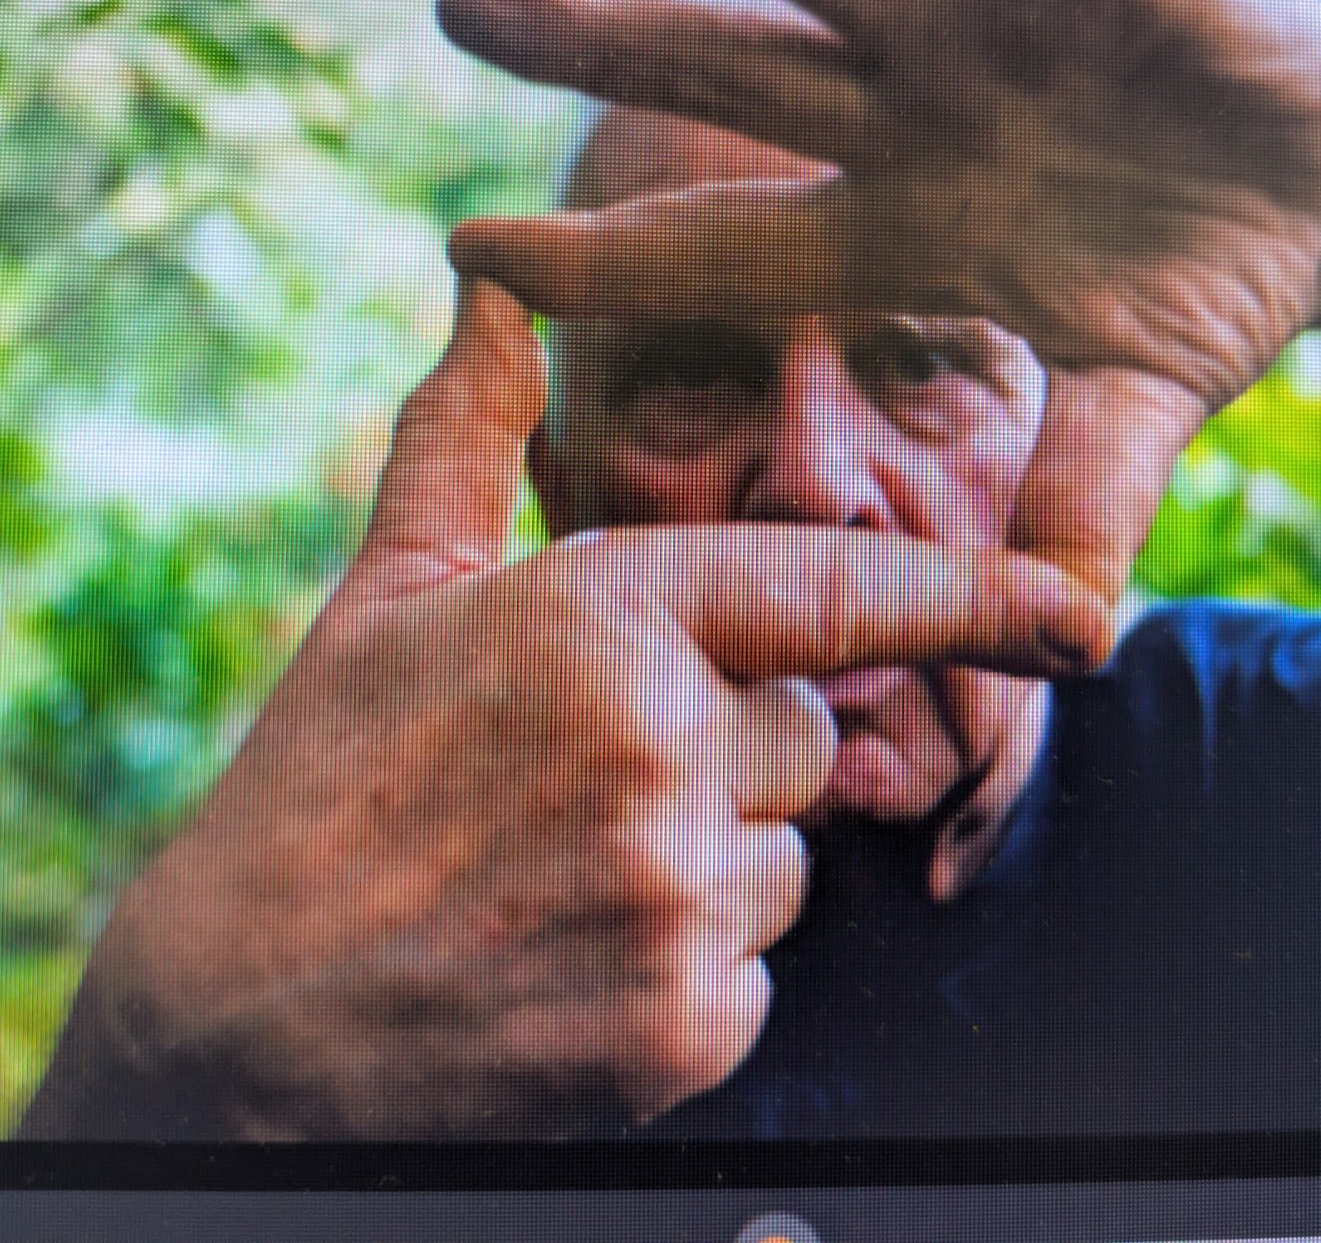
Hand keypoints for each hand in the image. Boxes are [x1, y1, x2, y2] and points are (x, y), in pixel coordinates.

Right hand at [20, 283, 1109, 1139]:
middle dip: (724, 753)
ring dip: (704, 867)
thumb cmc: (321, 783)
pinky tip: (570, 963)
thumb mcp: (389, 593)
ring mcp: (678, 895)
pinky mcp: (686, 1026)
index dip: (973, 598)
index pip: (832, 597)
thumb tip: (486, 295)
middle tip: (581, 785)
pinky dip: (685, 971)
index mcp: (607, 622)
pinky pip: (754, 973)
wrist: (238, 1018)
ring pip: (783, 862)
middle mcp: (664, 751)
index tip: (1082, 613)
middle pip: (803, 737)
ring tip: (561, 878)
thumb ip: (466, 436)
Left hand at [437, 0, 1320, 600]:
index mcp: (900, 236)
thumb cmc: (1210, 299)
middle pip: (731, 73)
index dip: (606, 258)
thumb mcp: (1139, 409)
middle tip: (459, 1)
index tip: (472, 259)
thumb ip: (1086, 496)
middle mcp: (913, 120)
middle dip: (601, 42)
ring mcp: (992, 27)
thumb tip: (1064, 626)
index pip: (723, 248)